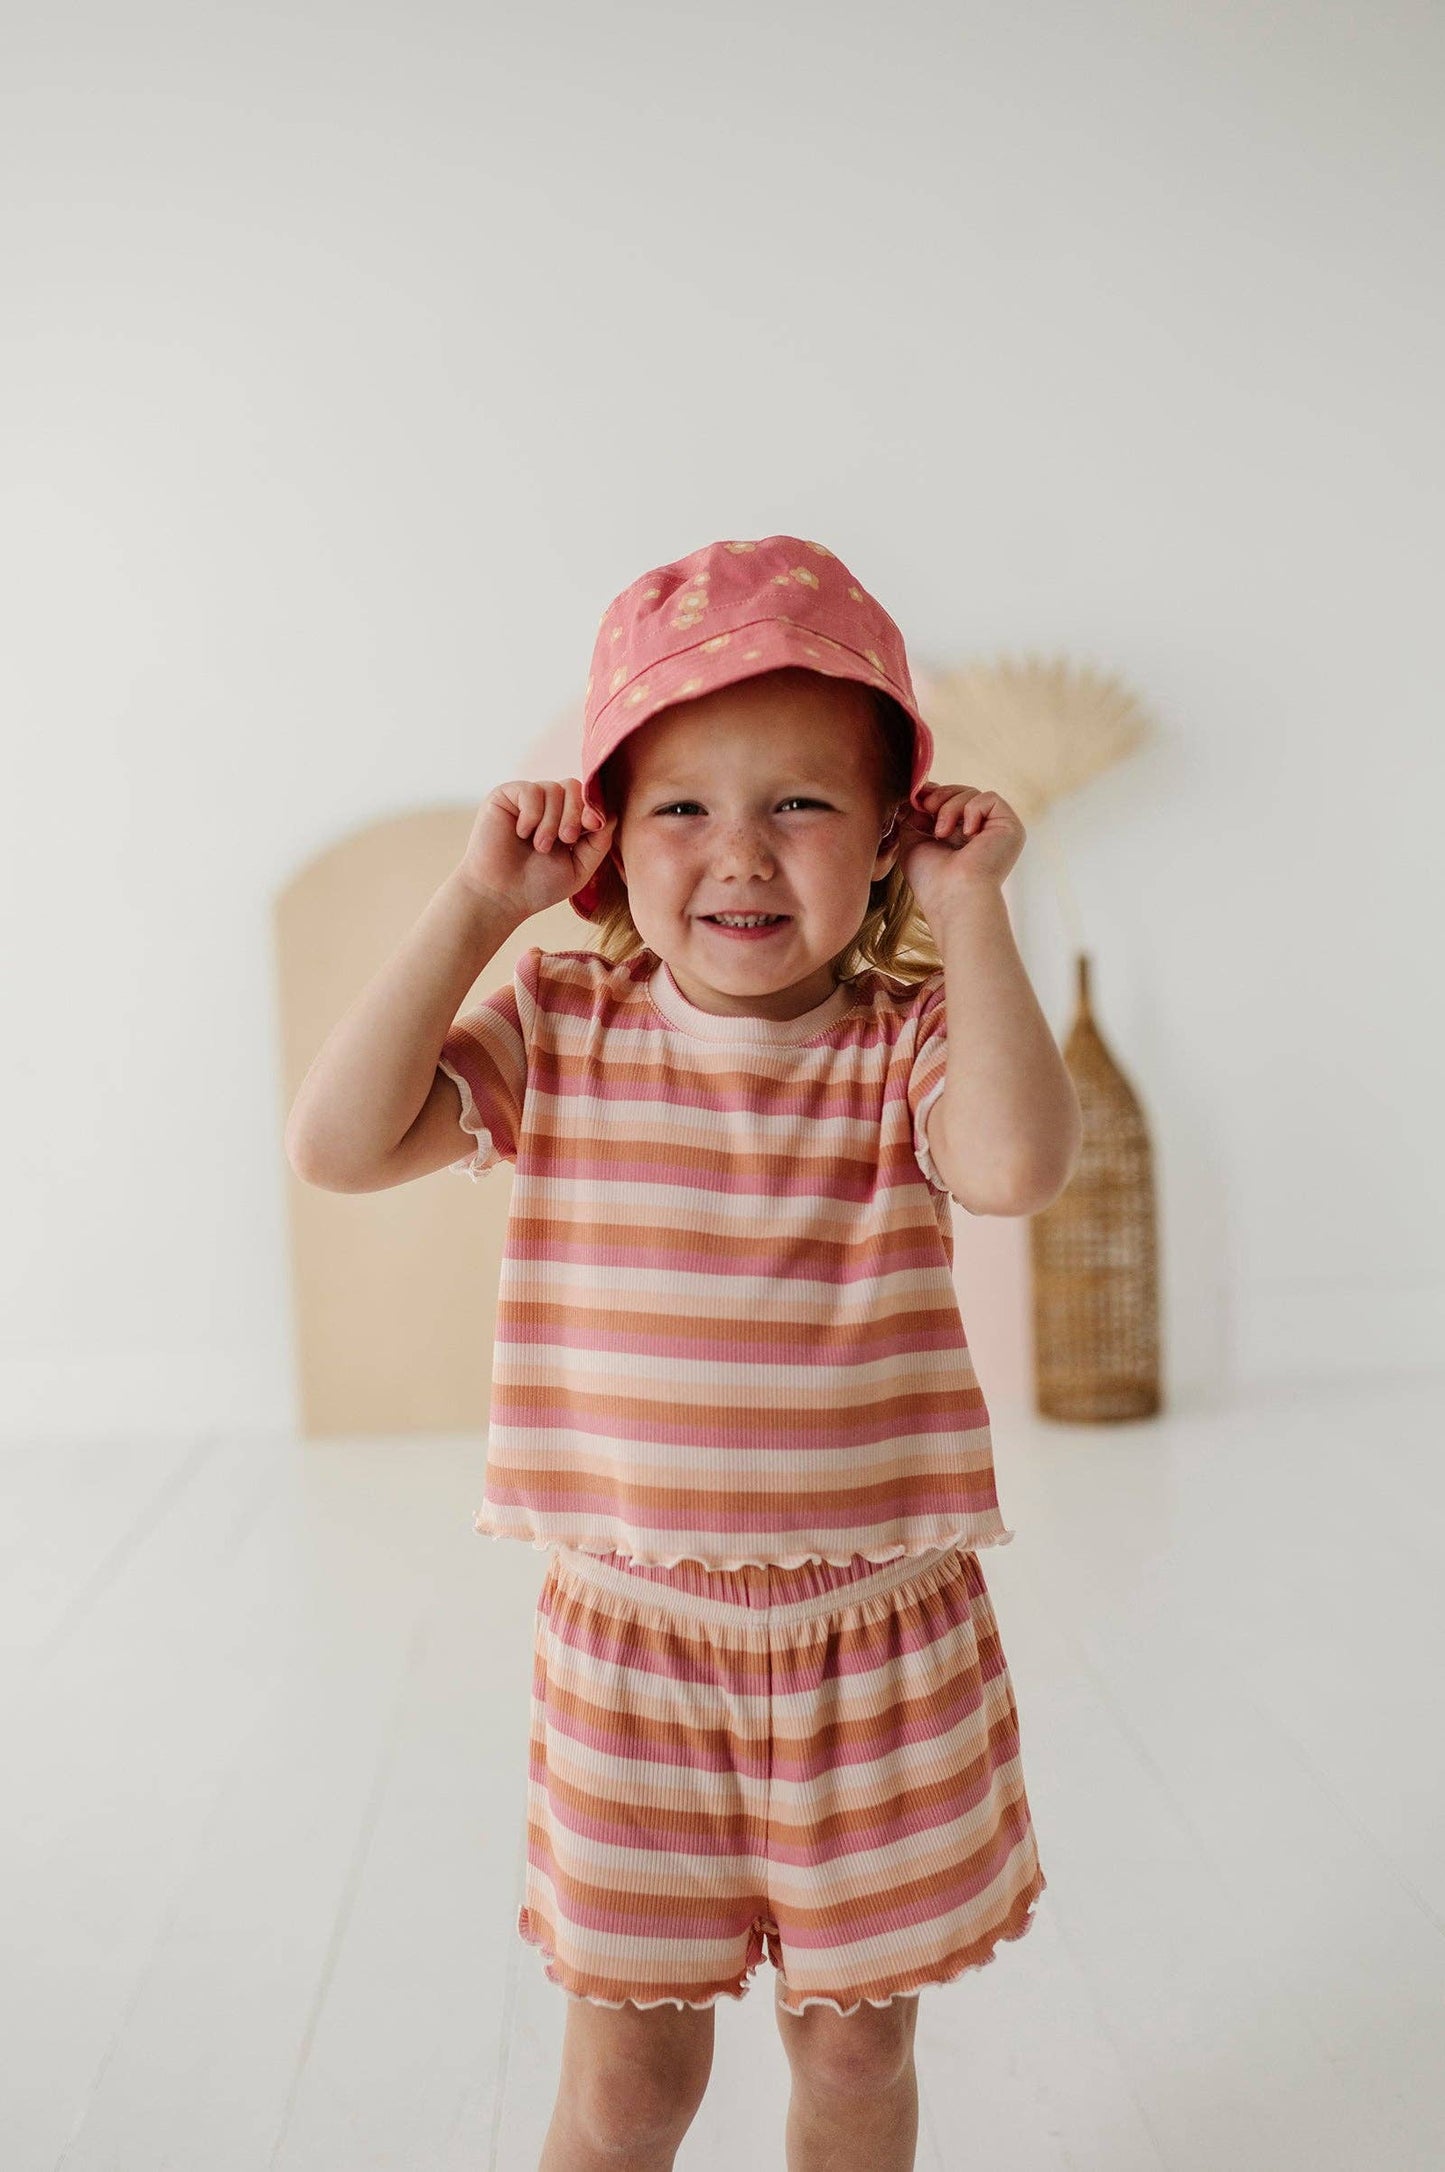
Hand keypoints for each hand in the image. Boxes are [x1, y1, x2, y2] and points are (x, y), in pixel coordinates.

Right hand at [456, 778, 616, 919]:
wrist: (501, 896)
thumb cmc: (539, 885)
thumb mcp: (581, 866)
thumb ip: (600, 840)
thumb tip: (610, 812)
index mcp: (568, 820)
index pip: (589, 798)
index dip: (595, 807)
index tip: (592, 826)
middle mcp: (548, 806)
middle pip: (575, 786)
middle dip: (575, 813)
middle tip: (565, 840)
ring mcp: (527, 799)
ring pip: (555, 789)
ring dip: (551, 821)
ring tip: (540, 846)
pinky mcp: (506, 796)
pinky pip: (531, 790)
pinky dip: (531, 815)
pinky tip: (522, 834)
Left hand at [894, 782, 1024, 912]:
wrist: (953, 894)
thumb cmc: (931, 878)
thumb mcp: (913, 839)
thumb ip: (916, 814)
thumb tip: (920, 792)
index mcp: (959, 837)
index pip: (951, 801)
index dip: (935, 794)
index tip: (919, 798)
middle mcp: (980, 833)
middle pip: (961, 793)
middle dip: (941, 796)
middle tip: (928, 809)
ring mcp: (996, 830)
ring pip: (972, 793)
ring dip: (951, 806)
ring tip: (942, 832)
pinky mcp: (1010, 827)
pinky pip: (990, 798)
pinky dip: (972, 810)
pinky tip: (968, 833)